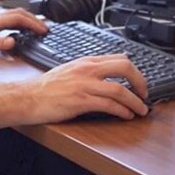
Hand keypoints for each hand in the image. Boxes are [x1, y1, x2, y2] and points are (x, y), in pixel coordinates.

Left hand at [0, 9, 47, 52]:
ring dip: (27, 19)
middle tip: (45, 28)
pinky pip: (7, 18)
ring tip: (37, 27)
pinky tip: (18, 28)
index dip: (33, 23)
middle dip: (34, 19)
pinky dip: (18, 21)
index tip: (44, 30)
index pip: (18, 18)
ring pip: (14, 14)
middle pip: (19, 13)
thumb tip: (12, 42)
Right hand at [27, 54, 149, 121]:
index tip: (139, 82)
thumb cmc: (47, 87)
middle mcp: (87, 70)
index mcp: (86, 61)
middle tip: (145, 94)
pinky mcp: (81, 101)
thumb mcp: (70, 70)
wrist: (29, 97)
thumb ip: (89, 69)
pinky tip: (126, 115)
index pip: (119, 58)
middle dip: (140, 82)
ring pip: (120, 90)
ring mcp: (85, 85)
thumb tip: (109, 71)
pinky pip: (109, 105)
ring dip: (135, 102)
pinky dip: (122, 111)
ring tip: (141, 110)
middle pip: (124, 68)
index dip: (135, 71)